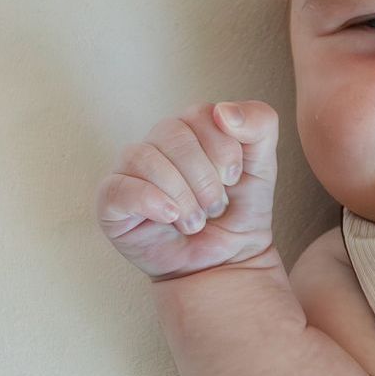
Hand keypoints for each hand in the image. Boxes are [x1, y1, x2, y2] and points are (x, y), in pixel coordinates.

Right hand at [94, 100, 280, 280]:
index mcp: (190, 129)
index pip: (200, 114)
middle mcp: (156, 144)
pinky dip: (151, 202)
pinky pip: (119, 187)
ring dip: (183, 196)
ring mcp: (129, 171)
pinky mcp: (111, 202)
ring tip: (196, 222)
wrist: (226, 264)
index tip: (233, 179)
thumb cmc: (239, 213)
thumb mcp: (263, 165)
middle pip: (173, 133)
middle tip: (215, 207)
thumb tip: (224, 110)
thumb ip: (260, 124)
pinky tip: (171, 218)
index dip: (223, 149)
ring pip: (145, 157)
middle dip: (204, 177)